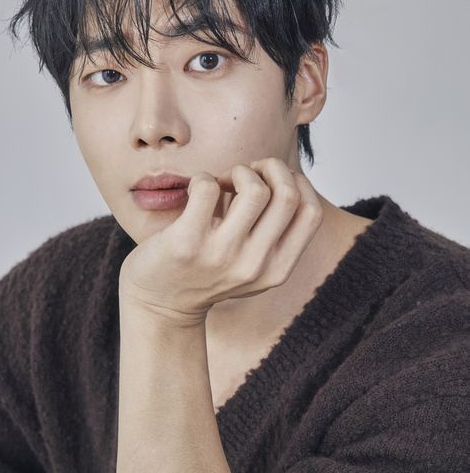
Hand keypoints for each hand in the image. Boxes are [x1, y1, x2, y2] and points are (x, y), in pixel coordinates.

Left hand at [118, 157, 323, 323]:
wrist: (161, 305)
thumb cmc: (207, 273)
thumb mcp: (253, 265)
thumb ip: (272, 233)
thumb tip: (278, 173)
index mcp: (277, 269)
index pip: (311, 212)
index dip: (297, 183)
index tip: (272, 182)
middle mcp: (255, 265)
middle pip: (287, 194)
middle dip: (270, 167)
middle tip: (246, 174)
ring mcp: (221, 255)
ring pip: (255, 189)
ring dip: (239, 171)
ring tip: (222, 183)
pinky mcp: (187, 243)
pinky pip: (207, 187)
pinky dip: (203, 178)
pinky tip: (195, 191)